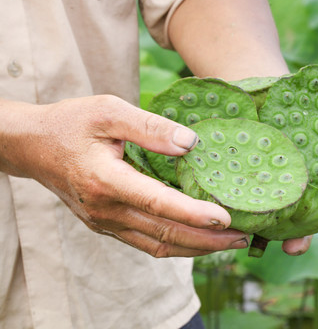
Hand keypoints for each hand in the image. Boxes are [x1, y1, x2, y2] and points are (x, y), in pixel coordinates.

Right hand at [0, 95, 249, 256]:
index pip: (157, 203)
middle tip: (243, 238)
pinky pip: (146, 242)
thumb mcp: (108, 110)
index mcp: (105, 180)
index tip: (225, 219)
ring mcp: (105, 222)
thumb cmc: (71, 123)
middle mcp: (106, 209)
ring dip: (196, 248)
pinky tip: (198, 239)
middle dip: (207, 240)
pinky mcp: (107, 225)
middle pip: (164, 234)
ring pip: (157, 245)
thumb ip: (149, 127)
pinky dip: (176, 244)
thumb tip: (190, 143)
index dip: (193, 214)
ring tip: (229, 243)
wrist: (32, 146)